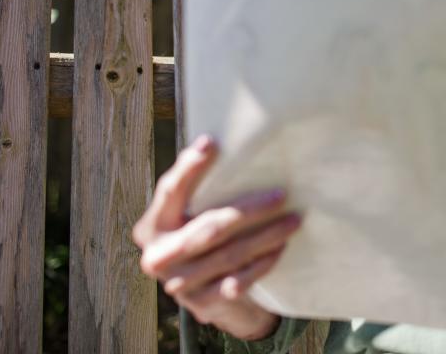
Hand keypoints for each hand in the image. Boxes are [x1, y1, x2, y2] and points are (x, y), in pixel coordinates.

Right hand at [132, 135, 300, 339]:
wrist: (204, 294)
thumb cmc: (200, 237)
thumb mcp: (189, 215)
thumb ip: (198, 190)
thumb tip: (221, 142)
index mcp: (152, 226)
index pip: (169, 192)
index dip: (189, 168)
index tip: (211, 143)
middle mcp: (159, 256)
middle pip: (209, 228)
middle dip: (249, 211)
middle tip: (281, 195)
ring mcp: (180, 283)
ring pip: (231, 254)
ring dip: (266, 236)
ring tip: (293, 220)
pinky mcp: (203, 303)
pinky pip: (240, 280)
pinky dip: (262, 263)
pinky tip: (281, 248)